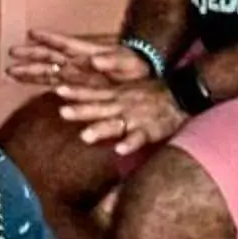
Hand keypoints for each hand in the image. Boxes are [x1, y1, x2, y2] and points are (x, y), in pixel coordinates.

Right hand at [5, 30, 150, 89]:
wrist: (142, 78)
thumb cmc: (135, 66)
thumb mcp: (126, 61)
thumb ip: (111, 61)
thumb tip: (95, 61)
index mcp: (87, 52)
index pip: (64, 43)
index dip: (48, 38)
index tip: (31, 33)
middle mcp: (77, 62)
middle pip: (49, 56)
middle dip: (30, 55)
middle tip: (11, 53)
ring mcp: (76, 74)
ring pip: (47, 70)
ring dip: (30, 70)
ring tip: (11, 71)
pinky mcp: (78, 86)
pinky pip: (54, 83)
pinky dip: (40, 82)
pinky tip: (27, 82)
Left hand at [54, 76, 185, 157]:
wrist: (179, 95)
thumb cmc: (149, 94)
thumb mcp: (126, 88)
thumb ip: (106, 92)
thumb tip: (85, 92)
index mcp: (117, 95)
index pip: (93, 92)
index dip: (76, 91)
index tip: (57, 89)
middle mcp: (122, 105)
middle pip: (99, 108)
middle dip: (81, 110)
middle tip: (62, 112)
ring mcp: (135, 118)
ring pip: (115, 124)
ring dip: (100, 129)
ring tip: (84, 136)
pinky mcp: (150, 130)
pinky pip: (139, 138)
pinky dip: (130, 143)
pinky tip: (120, 150)